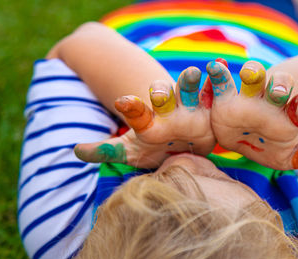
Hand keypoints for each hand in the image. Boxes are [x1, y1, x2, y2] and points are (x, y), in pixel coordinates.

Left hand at [74, 66, 215, 167]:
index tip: (122, 102)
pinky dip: (217, 81)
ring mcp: (189, 108)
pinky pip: (214, 93)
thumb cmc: (153, 150)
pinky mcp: (209, 110)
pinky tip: (222, 65)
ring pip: (188, 90)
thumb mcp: (130, 154)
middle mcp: (167, 111)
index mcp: (148, 121)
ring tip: (196, 71)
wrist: (181, 150)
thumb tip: (75, 150)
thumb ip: (106, 151)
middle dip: (162, 91)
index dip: (131, 108)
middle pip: (163, 95)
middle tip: (159, 92)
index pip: (137, 113)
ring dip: (190, 79)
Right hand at [207, 60, 297, 170]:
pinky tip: (217, 66)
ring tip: (250, 74)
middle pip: (280, 84)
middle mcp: (270, 100)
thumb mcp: (291, 156)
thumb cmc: (272, 146)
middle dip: (282, 85)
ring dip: (253, 72)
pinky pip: (221, 81)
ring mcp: (248, 95)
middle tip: (280, 92)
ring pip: (254, 76)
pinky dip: (219, 73)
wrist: (246, 139)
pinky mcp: (225, 96)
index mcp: (289, 113)